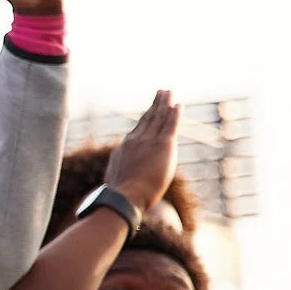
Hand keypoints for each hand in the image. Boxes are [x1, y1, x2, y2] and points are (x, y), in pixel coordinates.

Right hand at [103, 91, 179, 218]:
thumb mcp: (116, 181)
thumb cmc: (121, 196)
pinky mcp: (163, 145)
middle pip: (148, 118)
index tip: (149, 109)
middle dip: (155, 105)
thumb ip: (119, 175)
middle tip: (161, 93)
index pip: (138, 130)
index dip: (145, 117)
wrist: (125, 196)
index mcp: (125, 148)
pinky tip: (178, 105)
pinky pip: (169, 125)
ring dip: (164, 103)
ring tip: (169, 93)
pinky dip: (174, 114)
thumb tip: (112, 184)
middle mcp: (135, 140)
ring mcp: (148, 141)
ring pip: (158, 117)